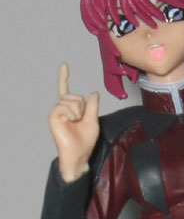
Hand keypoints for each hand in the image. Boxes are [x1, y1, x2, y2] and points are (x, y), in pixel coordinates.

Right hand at [49, 63, 99, 181]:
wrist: (79, 154)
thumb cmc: (85, 141)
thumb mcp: (93, 120)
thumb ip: (93, 106)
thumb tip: (94, 92)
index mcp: (70, 109)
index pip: (66, 90)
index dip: (64, 77)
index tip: (64, 64)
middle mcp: (61, 109)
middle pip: (75, 96)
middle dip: (83, 107)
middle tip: (80, 121)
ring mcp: (56, 112)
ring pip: (71, 100)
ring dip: (79, 111)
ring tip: (76, 123)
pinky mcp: (53, 116)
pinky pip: (64, 106)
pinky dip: (72, 113)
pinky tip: (71, 122)